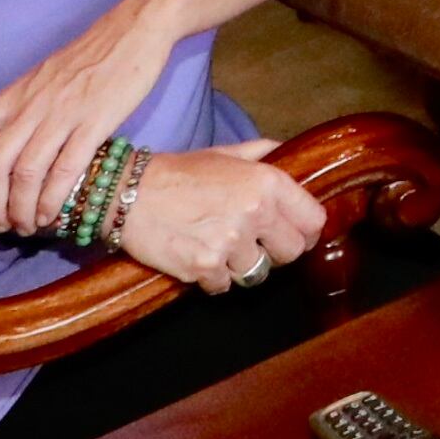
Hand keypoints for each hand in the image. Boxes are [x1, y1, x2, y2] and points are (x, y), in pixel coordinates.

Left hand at [0, 0, 179, 233]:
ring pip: (26, 173)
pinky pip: (66, 169)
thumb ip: (20, 110)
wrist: (133, 29)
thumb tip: (4, 144)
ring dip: (20, 208)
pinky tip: (51, 214)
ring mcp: (62, 115)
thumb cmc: (89, 57)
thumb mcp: (41, 80)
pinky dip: (52, 198)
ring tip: (25, 226)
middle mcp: (29, 107)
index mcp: (11, 96)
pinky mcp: (95, 122)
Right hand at [108, 147, 327, 294]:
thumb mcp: (225, 153)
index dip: (307, 231)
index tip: (294, 234)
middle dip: (276, 252)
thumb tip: (295, 153)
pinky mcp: (204, 267)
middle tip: (256, 245)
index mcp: (267, 183)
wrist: (125, 192)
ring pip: (257, 272)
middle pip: (292, 252)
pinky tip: (199, 257)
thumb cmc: (178, 173)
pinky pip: (224, 285)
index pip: (314, 220)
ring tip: (220, 247)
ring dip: (241, 266)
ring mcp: (230, 243)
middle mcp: (254, 213)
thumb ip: (264, 154)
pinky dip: (213, 277)